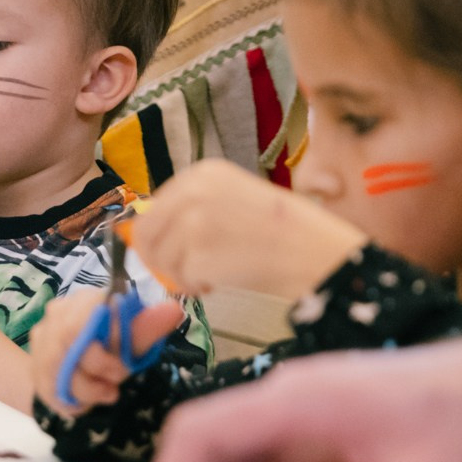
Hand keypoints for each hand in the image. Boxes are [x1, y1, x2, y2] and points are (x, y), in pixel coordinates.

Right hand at [32, 291, 185, 413]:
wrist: (88, 369)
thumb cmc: (116, 349)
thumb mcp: (135, 341)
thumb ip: (150, 326)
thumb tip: (173, 309)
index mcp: (84, 300)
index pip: (79, 322)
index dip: (102, 353)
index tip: (123, 367)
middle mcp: (56, 314)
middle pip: (69, 348)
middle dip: (97, 371)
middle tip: (115, 381)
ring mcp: (41, 340)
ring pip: (59, 371)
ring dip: (87, 388)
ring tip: (106, 392)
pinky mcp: (35, 366)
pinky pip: (51, 388)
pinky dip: (74, 399)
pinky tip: (87, 399)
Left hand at [133, 161, 368, 298]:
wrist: (314, 251)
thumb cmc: (283, 230)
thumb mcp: (235, 200)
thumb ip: (195, 208)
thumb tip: (151, 232)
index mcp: (202, 173)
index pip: (153, 208)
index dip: (161, 236)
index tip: (177, 251)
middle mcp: (192, 191)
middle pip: (147, 234)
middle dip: (163, 259)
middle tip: (189, 271)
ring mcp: (193, 222)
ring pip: (161, 260)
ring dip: (183, 275)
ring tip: (215, 275)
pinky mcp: (198, 254)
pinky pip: (181, 279)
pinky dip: (197, 287)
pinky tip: (222, 282)